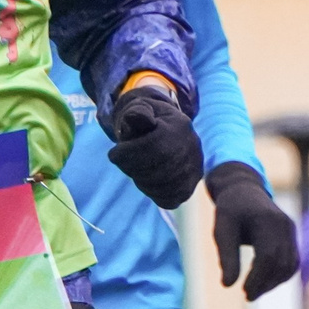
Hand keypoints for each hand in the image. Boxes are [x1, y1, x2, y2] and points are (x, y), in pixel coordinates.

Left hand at [107, 88, 204, 208]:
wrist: (165, 130)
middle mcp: (193, 147)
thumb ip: (136, 112)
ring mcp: (195, 167)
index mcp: (180, 125)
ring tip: (135, 170)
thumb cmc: (144, 121)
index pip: (152, 146)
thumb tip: (137, 117)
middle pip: (159, 168)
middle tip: (123, 163)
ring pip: (165, 186)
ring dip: (141, 181)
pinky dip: (154, 194)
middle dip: (132, 168)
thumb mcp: (139, 109)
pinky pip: (171, 199)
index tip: (113, 154)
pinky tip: (145, 182)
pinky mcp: (191, 184)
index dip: (127, 154)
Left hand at [207, 163, 298, 299]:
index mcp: (268, 220)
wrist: (244, 190)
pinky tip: (264, 283)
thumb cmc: (230, 210)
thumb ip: (226, 256)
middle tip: (248, 296)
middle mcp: (285, 225)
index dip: (258, 277)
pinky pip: (292, 261)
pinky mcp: (292, 236)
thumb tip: (227, 285)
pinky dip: (280, 275)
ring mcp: (292, 230)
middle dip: (266, 283)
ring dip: (274, 282)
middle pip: (281, 263)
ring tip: (254, 292)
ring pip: (290, 265)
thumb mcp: (222, 229)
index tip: (244, 291)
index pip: (268, 256)